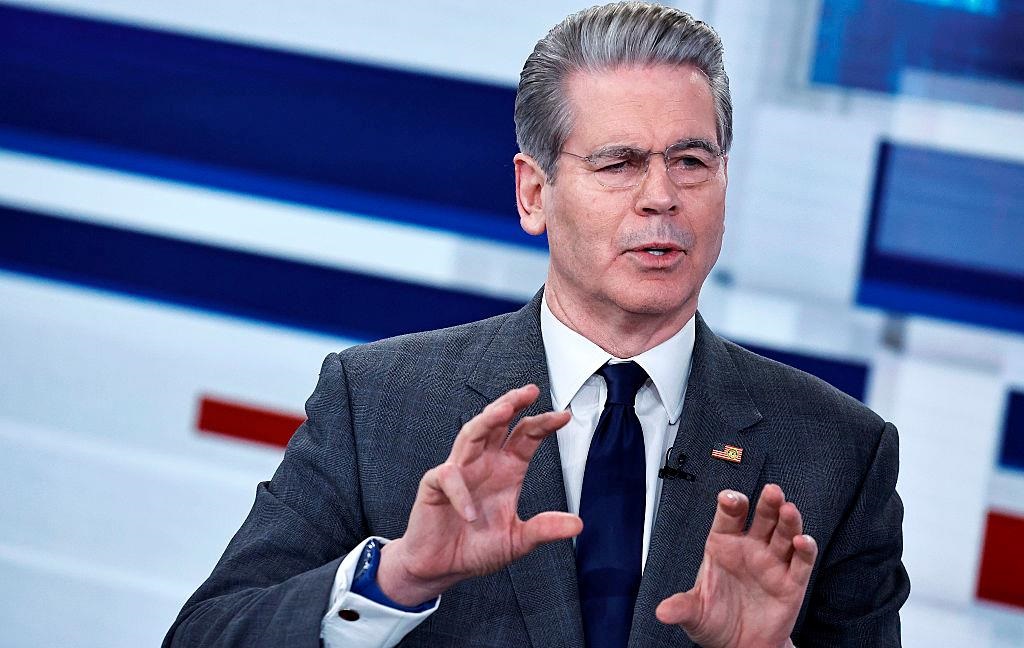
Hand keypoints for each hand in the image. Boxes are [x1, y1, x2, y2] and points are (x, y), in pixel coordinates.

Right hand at [376, 384, 582, 605]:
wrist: (441, 567)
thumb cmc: (475, 548)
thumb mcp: (517, 540)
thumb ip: (544, 529)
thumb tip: (578, 524)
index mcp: (506, 469)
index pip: (526, 436)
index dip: (543, 424)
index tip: (564, 415)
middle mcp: (484, 463)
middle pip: (497, 422)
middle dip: (512, 403)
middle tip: (529, 391)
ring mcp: (459, 471)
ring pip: (472, 434)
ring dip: (487, 420)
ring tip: (503, 410)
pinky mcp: (435, 485)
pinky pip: (448, 477)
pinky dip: (460, 491)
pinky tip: (470, 513)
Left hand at [655, 484, 816, 647]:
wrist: (740, 646)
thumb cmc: (716, 620)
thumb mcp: (694, 613)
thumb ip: (682, 607)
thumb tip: (662, 611)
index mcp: (723, 545)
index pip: (728, 517)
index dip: (730, 504)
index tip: (729, 500)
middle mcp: (750, 548)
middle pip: (762, 518)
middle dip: (767, 503)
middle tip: (771, 491)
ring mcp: (772, 563)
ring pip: (784, 533)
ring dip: (788, 520)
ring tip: (788, 509)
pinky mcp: (792, 582)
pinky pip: (801, 562)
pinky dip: (805, 549)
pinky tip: (803, 541)